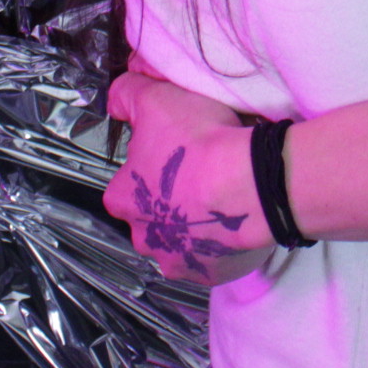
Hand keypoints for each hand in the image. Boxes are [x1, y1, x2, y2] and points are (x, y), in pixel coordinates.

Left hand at [103, 69, 274, 285]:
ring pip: (180, 240)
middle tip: (200, 174)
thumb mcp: (157, 100)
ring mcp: (176, 259)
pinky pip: (210, 258)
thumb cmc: (201, 145)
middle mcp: (143, 237)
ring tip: (219, 197)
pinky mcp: (208, 273)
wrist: (249, 183)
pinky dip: (219, 243)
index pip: (128, 182)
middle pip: (152, 216)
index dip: (151, 164)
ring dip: (194, 223)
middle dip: (171, 201)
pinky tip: (232, 219)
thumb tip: (117, 98)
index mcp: (123, 198)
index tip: (175, 153)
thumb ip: (128, 95)